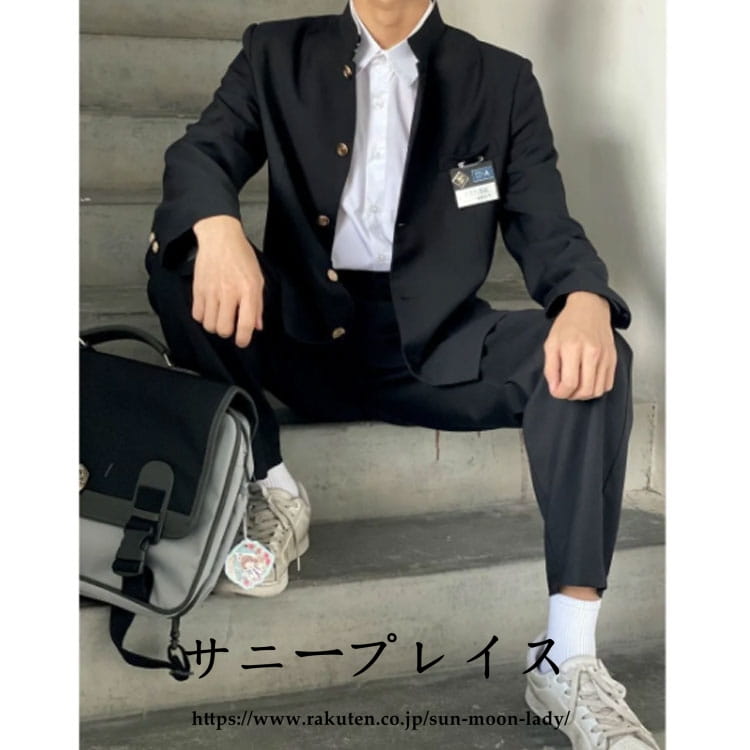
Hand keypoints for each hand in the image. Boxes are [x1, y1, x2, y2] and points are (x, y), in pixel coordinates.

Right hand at [191, 215, 263, 347]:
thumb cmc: (241, 256)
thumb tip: (256, 326)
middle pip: (223, 329)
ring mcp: (211, 291)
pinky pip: (196, 315)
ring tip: (219, 317)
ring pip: (208, 325)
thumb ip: (258, 304)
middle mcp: (229, 293)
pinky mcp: (197, 289)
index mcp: (248, 290)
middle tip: (230, 325)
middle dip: (227, 332)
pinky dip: (202, 317)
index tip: (242, 341)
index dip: (243, 339)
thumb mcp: (257, 278)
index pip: (245, 324)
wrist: (220, 238)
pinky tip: (209, 310)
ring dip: (214, 325)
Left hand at [543, 291, 615, 399]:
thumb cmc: (568, 324)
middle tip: (565, 390)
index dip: (560, 393)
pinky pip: (608, 384)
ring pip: (598, 390)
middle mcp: (592, 353)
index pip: (569, 383)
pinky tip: (588, 381)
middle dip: (572, 396)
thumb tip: (555, 389)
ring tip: (576, 386)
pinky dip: (597, 388)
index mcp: (573, 348)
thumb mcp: (551, 343)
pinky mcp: (613, 359)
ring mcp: (605, 357)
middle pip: (585, 390)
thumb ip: (550, 368)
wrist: (589, 309)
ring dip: (585, 394)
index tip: (556, 391)